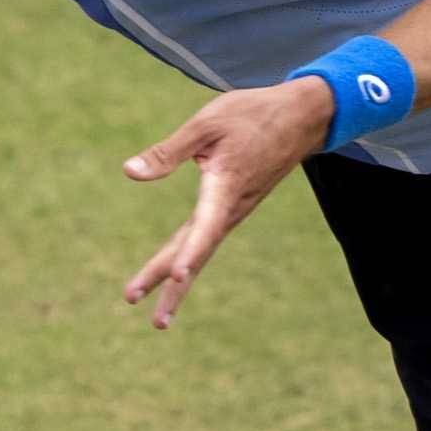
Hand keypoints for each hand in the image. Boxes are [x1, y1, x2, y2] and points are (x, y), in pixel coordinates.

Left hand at [119, 75, 342, 328]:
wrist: (301, 118)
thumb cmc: (253, 114)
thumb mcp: (206, 123)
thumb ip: (168, 151)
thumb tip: (128, 172)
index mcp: (224, 188)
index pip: (205, 227)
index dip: (190, 252)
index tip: (178, 277)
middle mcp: (230, 209)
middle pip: (196, 253)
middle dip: (170, 285)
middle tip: (148, 315)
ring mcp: (234, 210)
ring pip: (200, 250)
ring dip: (177, 280)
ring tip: (157, 315)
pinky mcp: (233, 206)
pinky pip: (206, 238)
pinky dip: (189, 258)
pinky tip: (176, 270)